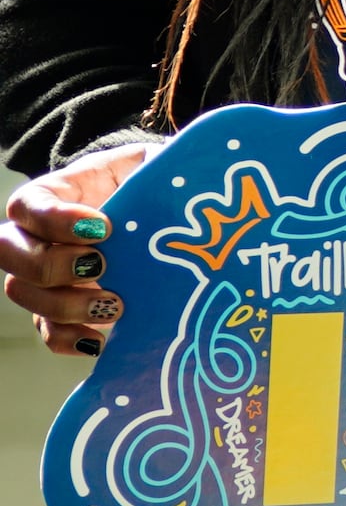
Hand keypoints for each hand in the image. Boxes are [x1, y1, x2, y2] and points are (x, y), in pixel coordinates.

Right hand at [1, 142, 153, 356]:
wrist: (168, 216)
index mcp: (59, 194)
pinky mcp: (66, 309)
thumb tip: (169, 174)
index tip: (102, 227)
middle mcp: (41, 236)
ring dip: (64, 304)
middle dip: (51, 264)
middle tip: (101, 266)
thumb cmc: (159, 183)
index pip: (29, 205)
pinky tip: (100, 340)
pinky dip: (68, 339)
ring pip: (24, 293)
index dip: (54, 219)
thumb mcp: (154, 165)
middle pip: (10, 253)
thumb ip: (150, 168)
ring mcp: (49, 275)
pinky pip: (48, 331)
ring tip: (115, 305)